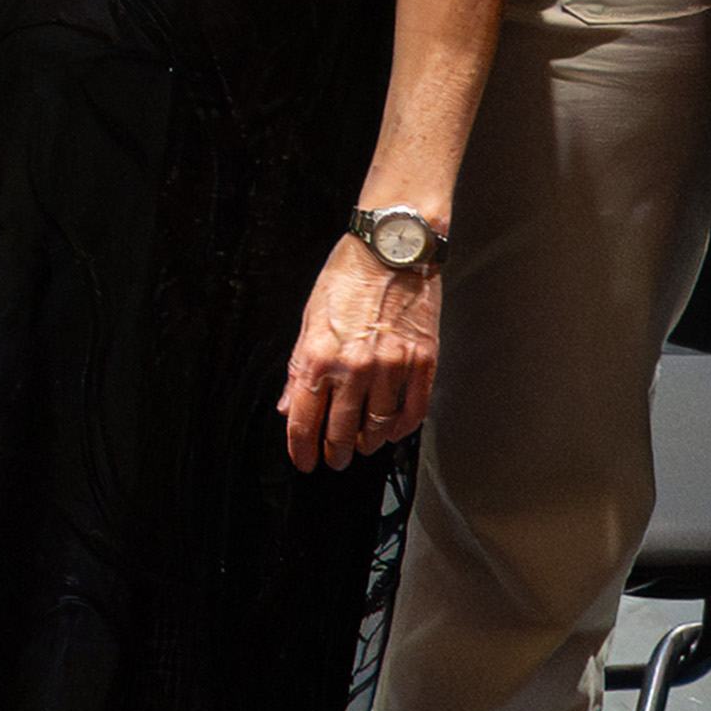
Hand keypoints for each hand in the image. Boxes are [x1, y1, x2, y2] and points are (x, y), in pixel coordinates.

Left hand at [278, 241, 441, 471]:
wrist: (392, 248)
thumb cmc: (348, 276)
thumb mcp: (309, 319)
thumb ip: (298, 367)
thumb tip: (288, 405)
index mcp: (318, 356)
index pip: (304, 420)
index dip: (302, 449)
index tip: (305, 461)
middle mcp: (354, 367)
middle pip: (342, 431)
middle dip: (335, 451)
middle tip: (335, 458)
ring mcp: (391, 367)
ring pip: (378, 427)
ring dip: (368, 442)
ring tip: (363, 444)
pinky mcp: (422, 361)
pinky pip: (413, 411)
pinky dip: (401, 428)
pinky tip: (392, 430)